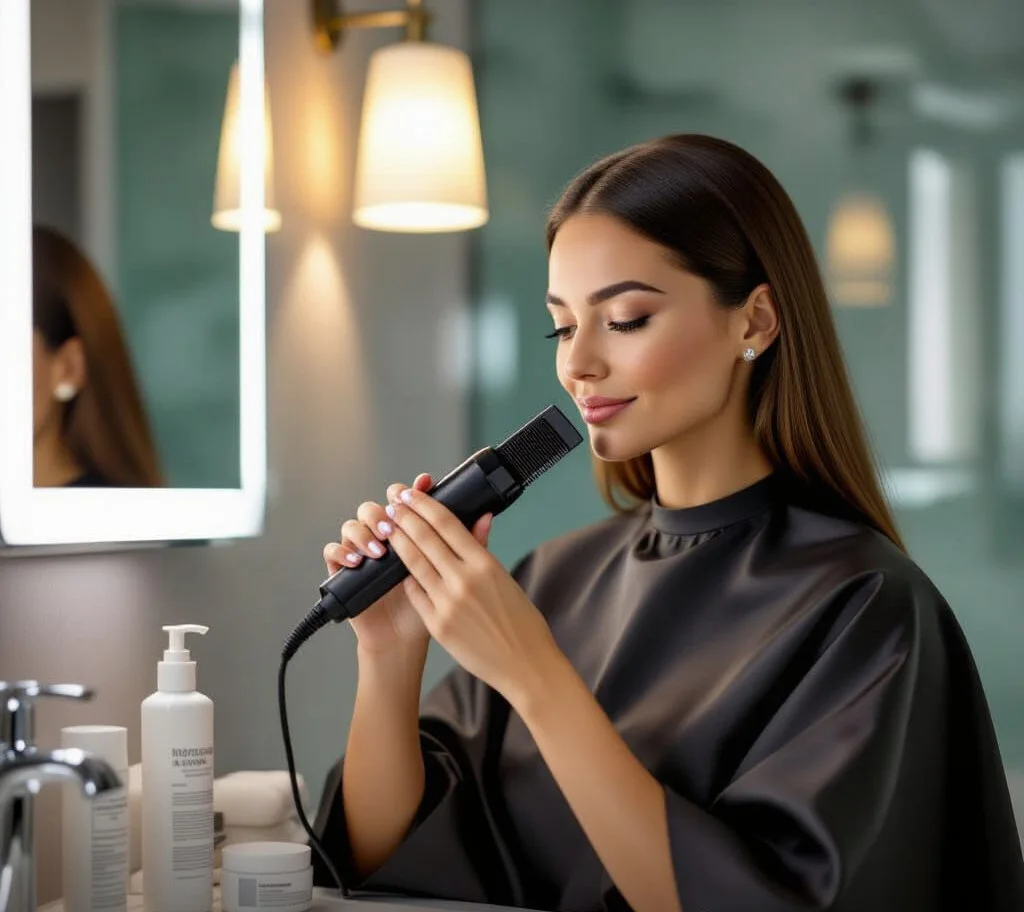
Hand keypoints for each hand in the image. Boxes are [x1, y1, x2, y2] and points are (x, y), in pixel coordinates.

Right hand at [323, 474, 494, 655]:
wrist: (406, 640)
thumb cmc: (434, 607)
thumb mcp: (455, 577)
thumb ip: (471, 546)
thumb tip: (487, 516)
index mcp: (411, 533)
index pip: (410, 502)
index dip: (416, 489)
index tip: (425, 483)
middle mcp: (385, 537)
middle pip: (379, 506)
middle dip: (387, 508)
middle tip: (396, 520)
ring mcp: (363, 552)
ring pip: (354, 524)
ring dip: (365, 531)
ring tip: (380, 548)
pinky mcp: (344, 570)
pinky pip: (333, 551)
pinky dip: (342, 551)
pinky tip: (357, 561)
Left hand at [382, 488, 563, 706]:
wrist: (526, 665)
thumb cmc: (521, 622)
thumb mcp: (506, 579)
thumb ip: (485, 550)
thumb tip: (480, 517)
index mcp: (485, 565)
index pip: (447, 524)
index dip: (424, 505)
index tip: (411, 494)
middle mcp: (464, 580)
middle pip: (425, 539)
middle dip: (404, 518)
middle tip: (392, 504)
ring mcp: (448, 603)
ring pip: (414, 564)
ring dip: (398, 542)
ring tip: (388, 528)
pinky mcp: (437, 625)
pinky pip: (415, 594)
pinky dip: (406, 578)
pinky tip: (398, 567)